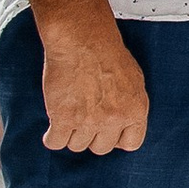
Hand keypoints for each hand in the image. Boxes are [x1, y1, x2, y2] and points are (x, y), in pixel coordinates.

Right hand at [19, 0, 148, 155]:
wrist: (82, 39)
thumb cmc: (107, 53)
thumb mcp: (134, 80)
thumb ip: (130, 106)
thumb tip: (124, 124)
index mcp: (136, 110)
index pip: (131, 143)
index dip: (117, 138)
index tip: (108, 132)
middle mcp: (114, 119)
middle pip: (101, 148)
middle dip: (93, 136)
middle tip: (85, 121)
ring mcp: (88, 121)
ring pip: (78, 145)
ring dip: (72, 134)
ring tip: (69, 118)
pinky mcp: (63, 118)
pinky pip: (56, 143)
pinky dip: (52, 138)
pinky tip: (53, 130)